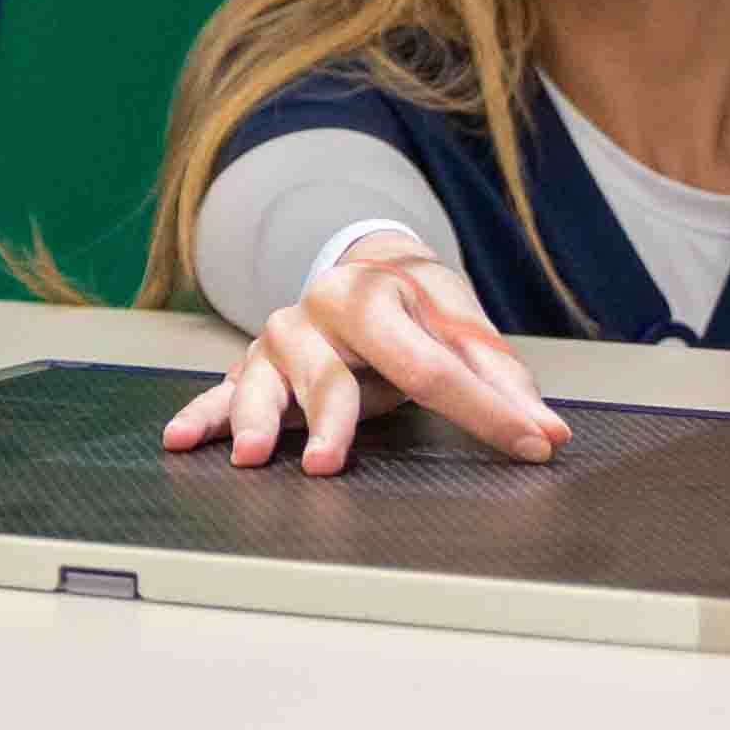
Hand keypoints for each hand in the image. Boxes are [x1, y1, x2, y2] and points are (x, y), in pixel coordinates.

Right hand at [160, 237, 571, 476]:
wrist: (364, 268)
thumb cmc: (416, 306)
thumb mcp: (463, 327)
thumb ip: (503, 380)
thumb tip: (548, 432)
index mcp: (373, 295)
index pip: (428, 362)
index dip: (482, 408)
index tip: (526, 444)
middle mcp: (316, 314)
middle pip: (327, 373)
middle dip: (331, 418)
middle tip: (330, 461)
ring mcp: (279, 342)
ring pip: (262, 381)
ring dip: (252, 420)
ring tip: (250, 456)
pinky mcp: (255, 370)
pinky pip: (219, 392)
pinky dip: (200, 417)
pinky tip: (181, 440)